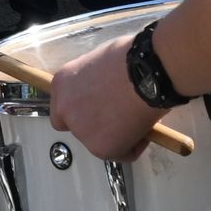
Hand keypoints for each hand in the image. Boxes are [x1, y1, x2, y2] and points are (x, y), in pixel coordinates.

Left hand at [46, 35, 158, 161]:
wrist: (149, 71)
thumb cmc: (131, 58)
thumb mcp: (100, 61)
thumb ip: (92, 81)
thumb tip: (102, 90)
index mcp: (63, 83)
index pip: (62, 107)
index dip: (81, 110)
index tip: (97, 109)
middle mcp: (65, 109)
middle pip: (77, 127)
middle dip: (97, 126)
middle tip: (118, 117)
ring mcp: (81, 131)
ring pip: (100, 142)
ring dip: (117, 135)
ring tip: (138, 117)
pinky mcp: (100, 148)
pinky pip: (122, 152)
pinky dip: (135, 145)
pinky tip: (145, 126)